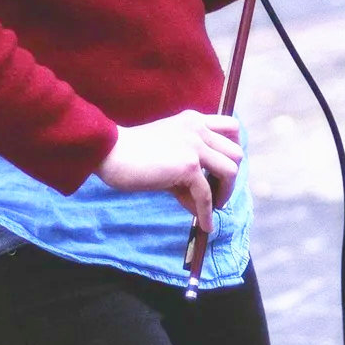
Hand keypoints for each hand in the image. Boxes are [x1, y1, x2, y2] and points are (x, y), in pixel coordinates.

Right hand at [97, 110, 242, 232]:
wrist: (109, 151)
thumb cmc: (131, 154)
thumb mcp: (167, 152)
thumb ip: (187, 171)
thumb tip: (201, 205)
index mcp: (193, 120)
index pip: (231, 127)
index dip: (233, 149)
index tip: (224, 169)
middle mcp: (198, 129)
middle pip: (236, 152)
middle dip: (230, 176)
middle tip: (218, 193)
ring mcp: (195, 146)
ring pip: (230, 171)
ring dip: (224, 193)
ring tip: (213, 208)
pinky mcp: (188, 166)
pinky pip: (206, 194)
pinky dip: (207, 212)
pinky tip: (205, 225)